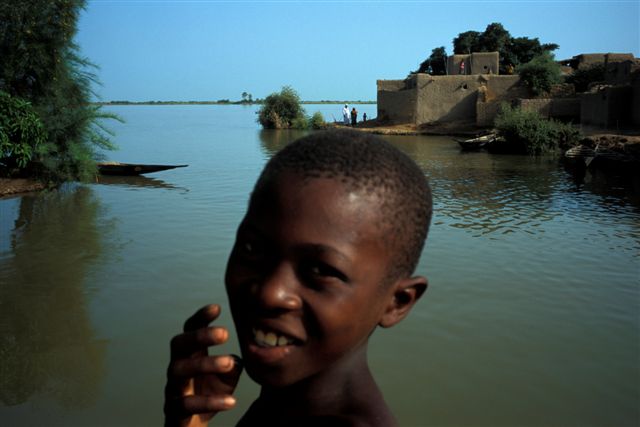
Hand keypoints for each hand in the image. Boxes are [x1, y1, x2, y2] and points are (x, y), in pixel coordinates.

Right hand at [164, 304, 242, 426]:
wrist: (194, 426)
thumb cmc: (211, 393)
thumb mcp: (227, 376)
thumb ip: (232, 364)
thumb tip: (236, 360)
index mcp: (191, 354)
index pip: (189, 329)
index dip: (200, 318)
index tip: (217, 307)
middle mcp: (178, 367)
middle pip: (178, 344)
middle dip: (199, 335)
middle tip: (225, 333)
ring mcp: (173, 389)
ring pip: (179, 370)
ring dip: (205, 364)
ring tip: (229, 362)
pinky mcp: (174, 412)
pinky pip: (186, 405)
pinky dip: (209, 402)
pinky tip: (231, 402)